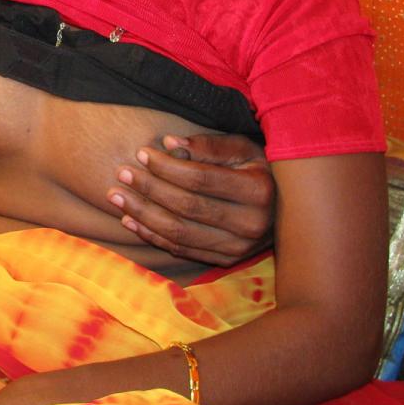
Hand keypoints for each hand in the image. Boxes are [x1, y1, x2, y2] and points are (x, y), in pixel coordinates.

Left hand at [108, 132, 274, 264]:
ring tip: (116, 195)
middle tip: (121, 173)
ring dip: (143, 214)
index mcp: (259, 191)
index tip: (142, 153)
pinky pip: (182, 250)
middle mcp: (251, 225)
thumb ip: (210, 145)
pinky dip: (152, 236)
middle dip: (149, 189)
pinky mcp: (226, 261)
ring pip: (179, 233)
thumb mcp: (245, 148)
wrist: (288, 208)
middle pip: (187, 207)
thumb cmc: (260, 169)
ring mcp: (239, 248)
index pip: (201, 180)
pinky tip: (130, 220)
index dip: (168, 167)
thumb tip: (170, 143)